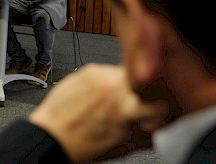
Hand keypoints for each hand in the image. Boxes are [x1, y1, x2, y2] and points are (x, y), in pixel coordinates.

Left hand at [28, 64, 167, 162]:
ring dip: (122, 86)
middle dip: (141, 93)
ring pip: (123, 73)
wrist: (52, 134)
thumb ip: (148, 132)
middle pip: (143, 80)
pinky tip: (95, 98)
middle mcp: (113, 86)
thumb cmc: (83, 144)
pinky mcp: (86, 70)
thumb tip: (163, 125)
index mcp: (127, 107)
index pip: (161, 98)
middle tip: (130, 106)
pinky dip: (104, 83)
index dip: (160, 107)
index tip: (155, 111)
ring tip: (108, 104)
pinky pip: (105, 72)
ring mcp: (98, 75)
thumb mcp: (124, 145)